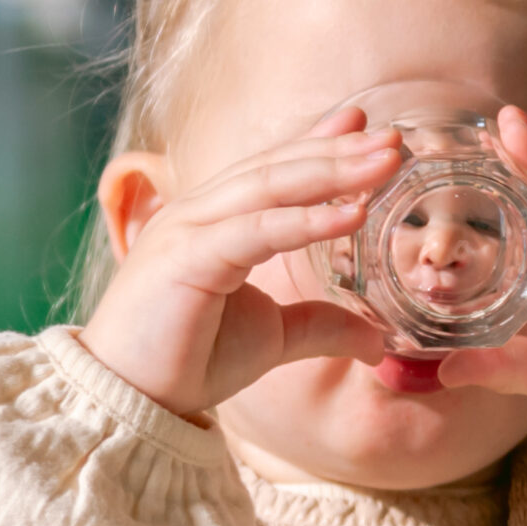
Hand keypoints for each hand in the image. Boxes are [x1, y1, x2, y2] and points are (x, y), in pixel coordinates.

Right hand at [80, 111, 400, 418]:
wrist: (130, 400)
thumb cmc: (187, 361)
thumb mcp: (272, 338)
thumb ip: (320, 326)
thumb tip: (378, 340)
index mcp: (214, 221)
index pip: (272, 169)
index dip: (318, 142)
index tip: (366, 125)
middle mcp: (199, 212)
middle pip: (278, 167)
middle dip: (339, 149)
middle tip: (395, 138)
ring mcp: (189, 228)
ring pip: (269, 186)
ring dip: (333, 170)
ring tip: (387, 161)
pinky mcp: (187, 256)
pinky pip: (257, 229)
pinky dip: (307, 219)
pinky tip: (354, 212)